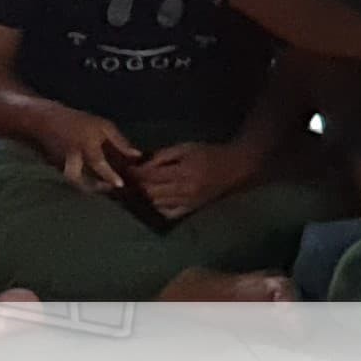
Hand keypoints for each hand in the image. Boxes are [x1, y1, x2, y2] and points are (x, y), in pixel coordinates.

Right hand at [38, 107, 141, 192]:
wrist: (46, 120)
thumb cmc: (80, 121)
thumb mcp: (103, 126)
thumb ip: (120, 142)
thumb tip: (137, 156)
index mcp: (85, 144)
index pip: (97, 162)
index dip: (109, 175)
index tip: (120, 185)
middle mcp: (72, 156)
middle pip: (76, 177)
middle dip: (91, 187)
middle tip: (107, 189)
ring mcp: (61, 163)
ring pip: (72, 180)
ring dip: (86, 187)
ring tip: (101, 188)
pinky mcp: (55, 167)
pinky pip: (71, 177)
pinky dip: (82, 182)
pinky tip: (94, 183)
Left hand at [134, 139, 255, 218]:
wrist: (235, 168)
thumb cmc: (210, 154)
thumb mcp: (187, 148)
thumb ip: (164, 155)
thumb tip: (142, 164)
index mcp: (183, 172)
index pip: (150, 175)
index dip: (135, 173)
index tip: (125, 169)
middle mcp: (183, 190)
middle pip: (150, 192)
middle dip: (136, 186)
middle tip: (127, 181)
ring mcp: (187, 202)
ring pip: (156, 203)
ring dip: (144, 197)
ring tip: (136, 190)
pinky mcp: (191, 209)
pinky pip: (168, 213)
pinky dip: (157, 208)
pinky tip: (153, 202)